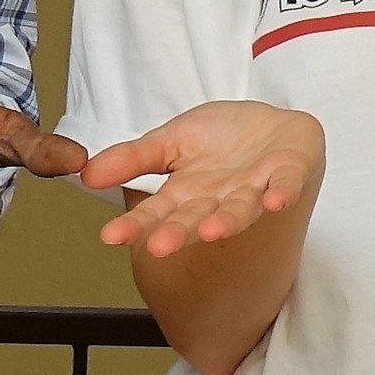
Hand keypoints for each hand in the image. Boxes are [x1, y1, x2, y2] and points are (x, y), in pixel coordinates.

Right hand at [79, 103, 324, 259]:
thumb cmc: (223, 139)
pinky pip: (287, 185)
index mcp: (189, 193)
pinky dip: (282, 192)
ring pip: (240, 209)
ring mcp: (255, 188)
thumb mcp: (169, 140)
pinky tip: (276, 201)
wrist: (273, 127)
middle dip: (179, 232)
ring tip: (211, 229)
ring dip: (227, 221)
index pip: (157, 213)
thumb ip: (131, 158)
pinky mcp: (289, 172)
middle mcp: (220, 198)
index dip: (136, 225)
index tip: (110, 236)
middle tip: (158, 247)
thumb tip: (85, 172)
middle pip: (196, 218)